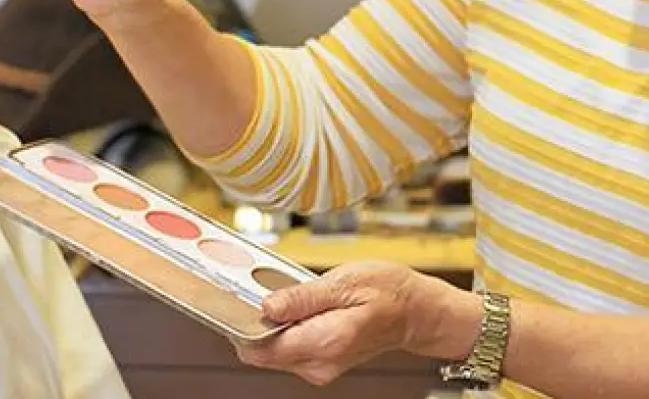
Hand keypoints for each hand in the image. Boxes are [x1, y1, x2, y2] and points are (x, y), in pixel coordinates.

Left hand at [233, 261, 479, 386]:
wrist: (414, 312)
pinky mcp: (319, 363)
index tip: (233, 300)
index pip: (261, 348)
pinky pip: (287, 348)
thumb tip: (266, 306)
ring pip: (272, 351)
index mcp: (324, 342)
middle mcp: (319, 363)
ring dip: (270, 324)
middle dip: (254, 322)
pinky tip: (297, 307)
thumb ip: (302, 297)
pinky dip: (284, 329)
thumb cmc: (388, 292)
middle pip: (261, 351)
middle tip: (261, 289)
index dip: (241, 325)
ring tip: (287, 294)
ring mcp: (319, 367)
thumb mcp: (344, 281)